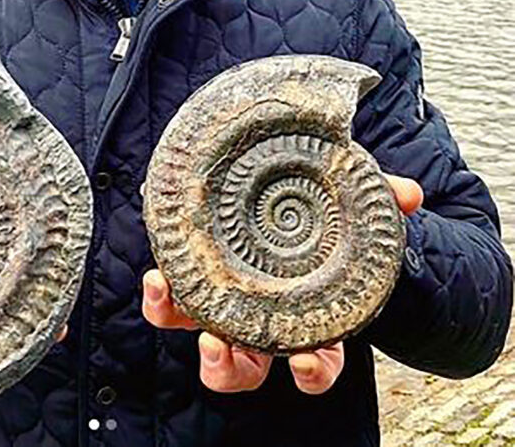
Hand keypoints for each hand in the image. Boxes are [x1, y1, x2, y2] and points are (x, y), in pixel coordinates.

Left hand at [141, 171, 423, 395]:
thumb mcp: (350, 207)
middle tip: (218, 345)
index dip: (312, 371)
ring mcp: (226, 309)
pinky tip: (157, 277)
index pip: (317, 362)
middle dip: (231, 367)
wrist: (284, 202)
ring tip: (179, 312)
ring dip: (190, 344)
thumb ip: (379, 199)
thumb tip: (408, 193)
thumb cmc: (322, 217)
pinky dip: (159, 299)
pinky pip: (171, 306)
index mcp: (308, 318)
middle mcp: (264, 325)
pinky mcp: (193, 284)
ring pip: (206, 349)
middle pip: (247, 369)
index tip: (304, 364)